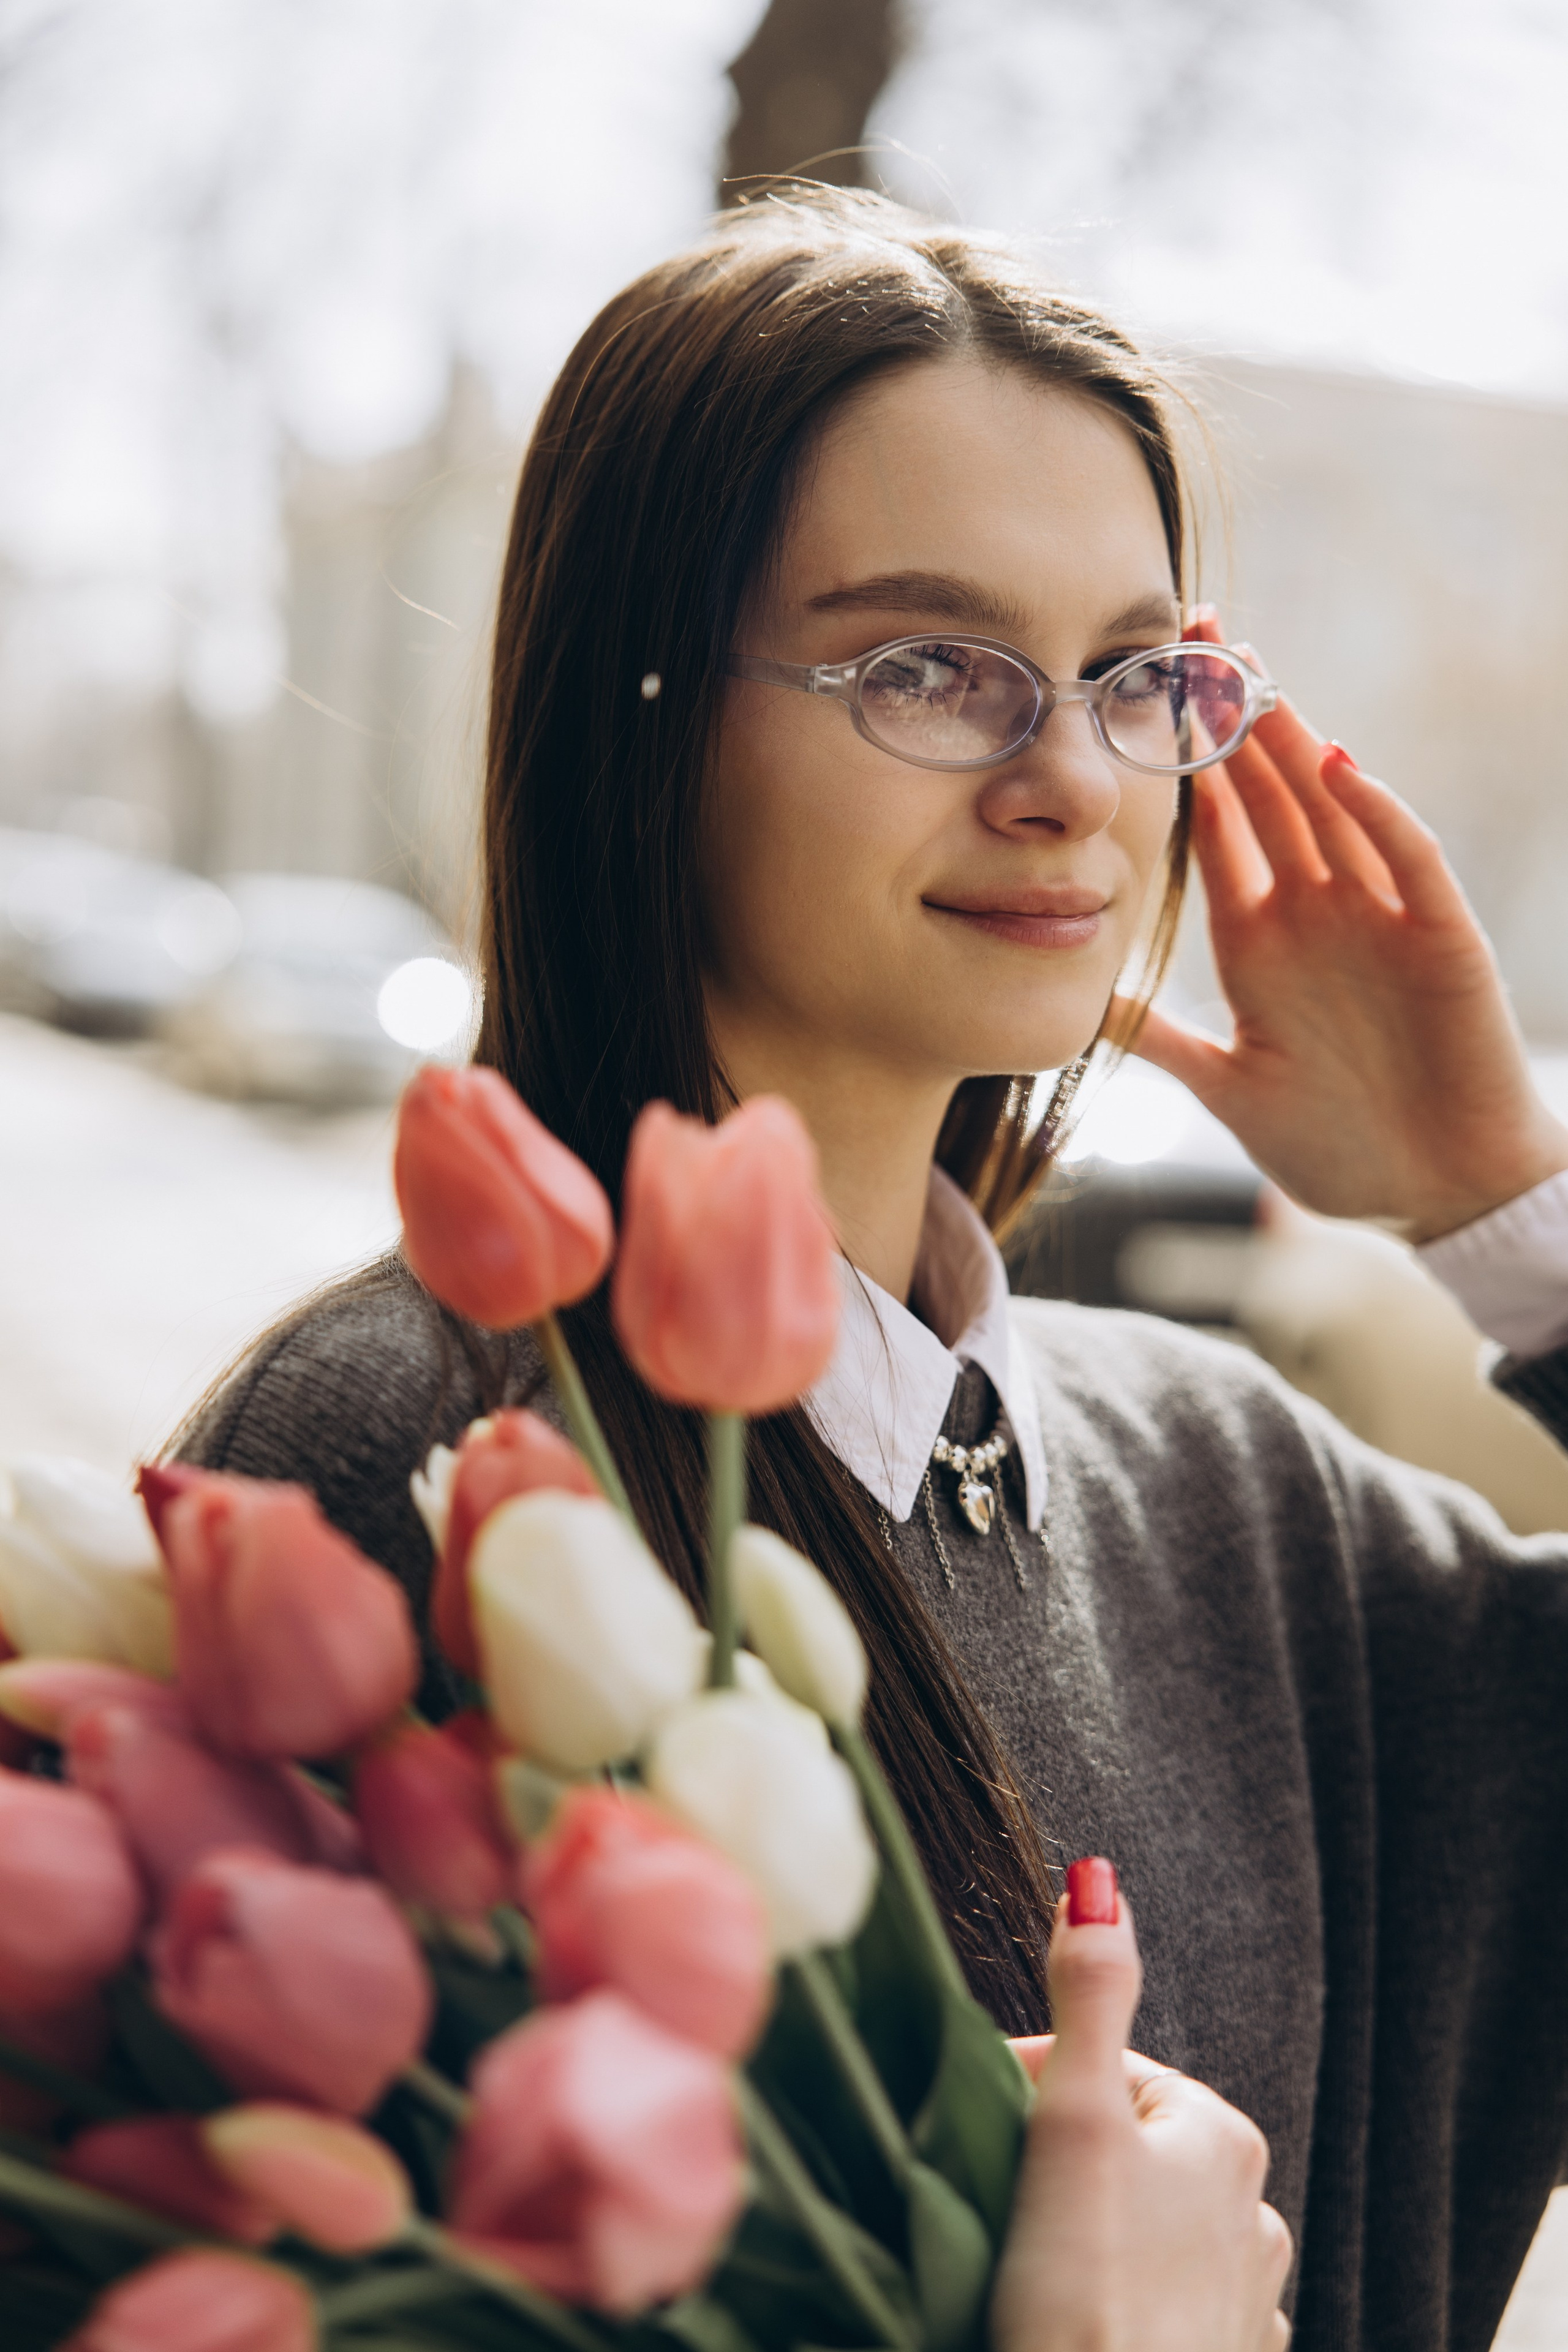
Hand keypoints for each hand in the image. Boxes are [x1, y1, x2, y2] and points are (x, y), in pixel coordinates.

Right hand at [991, 1874, 1290, 2351]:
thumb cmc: (1084, 2294)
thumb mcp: (1072, 2118)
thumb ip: (1088, 1992)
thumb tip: (1097, 1881)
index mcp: (1221, 2134)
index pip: (1099, 2072)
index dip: (1028, 2093)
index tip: (983, 2141)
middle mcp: (1253, 2209)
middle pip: (1122, 2152)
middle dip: (1058, 2169)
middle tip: (1002, 2211)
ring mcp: (1245, 2295)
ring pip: (1143, 2231)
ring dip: (1089, 2242)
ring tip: (1033, 2274)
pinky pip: (1161, 2306)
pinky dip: (1119, 2304)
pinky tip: (1079, 2319)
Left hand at [1116, 614, 1567, 1239]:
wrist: (1436, 1198)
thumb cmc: (1342, 1149)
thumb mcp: (1230, 1090)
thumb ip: (1165, 1041)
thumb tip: (1087, 1007)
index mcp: (1261, 943)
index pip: (1218, 833)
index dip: (1187, 767)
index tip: (1150, 698)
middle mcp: (1318, 914)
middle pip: (1272, 796)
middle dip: (1237, 720)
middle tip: (1198, 637)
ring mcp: (1379, 919)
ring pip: (1333, 809)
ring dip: (1297, 744)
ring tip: (1255, 673)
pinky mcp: (1438, 939)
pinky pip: (1405, 860)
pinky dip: (1376, 813)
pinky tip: (1338, 766)